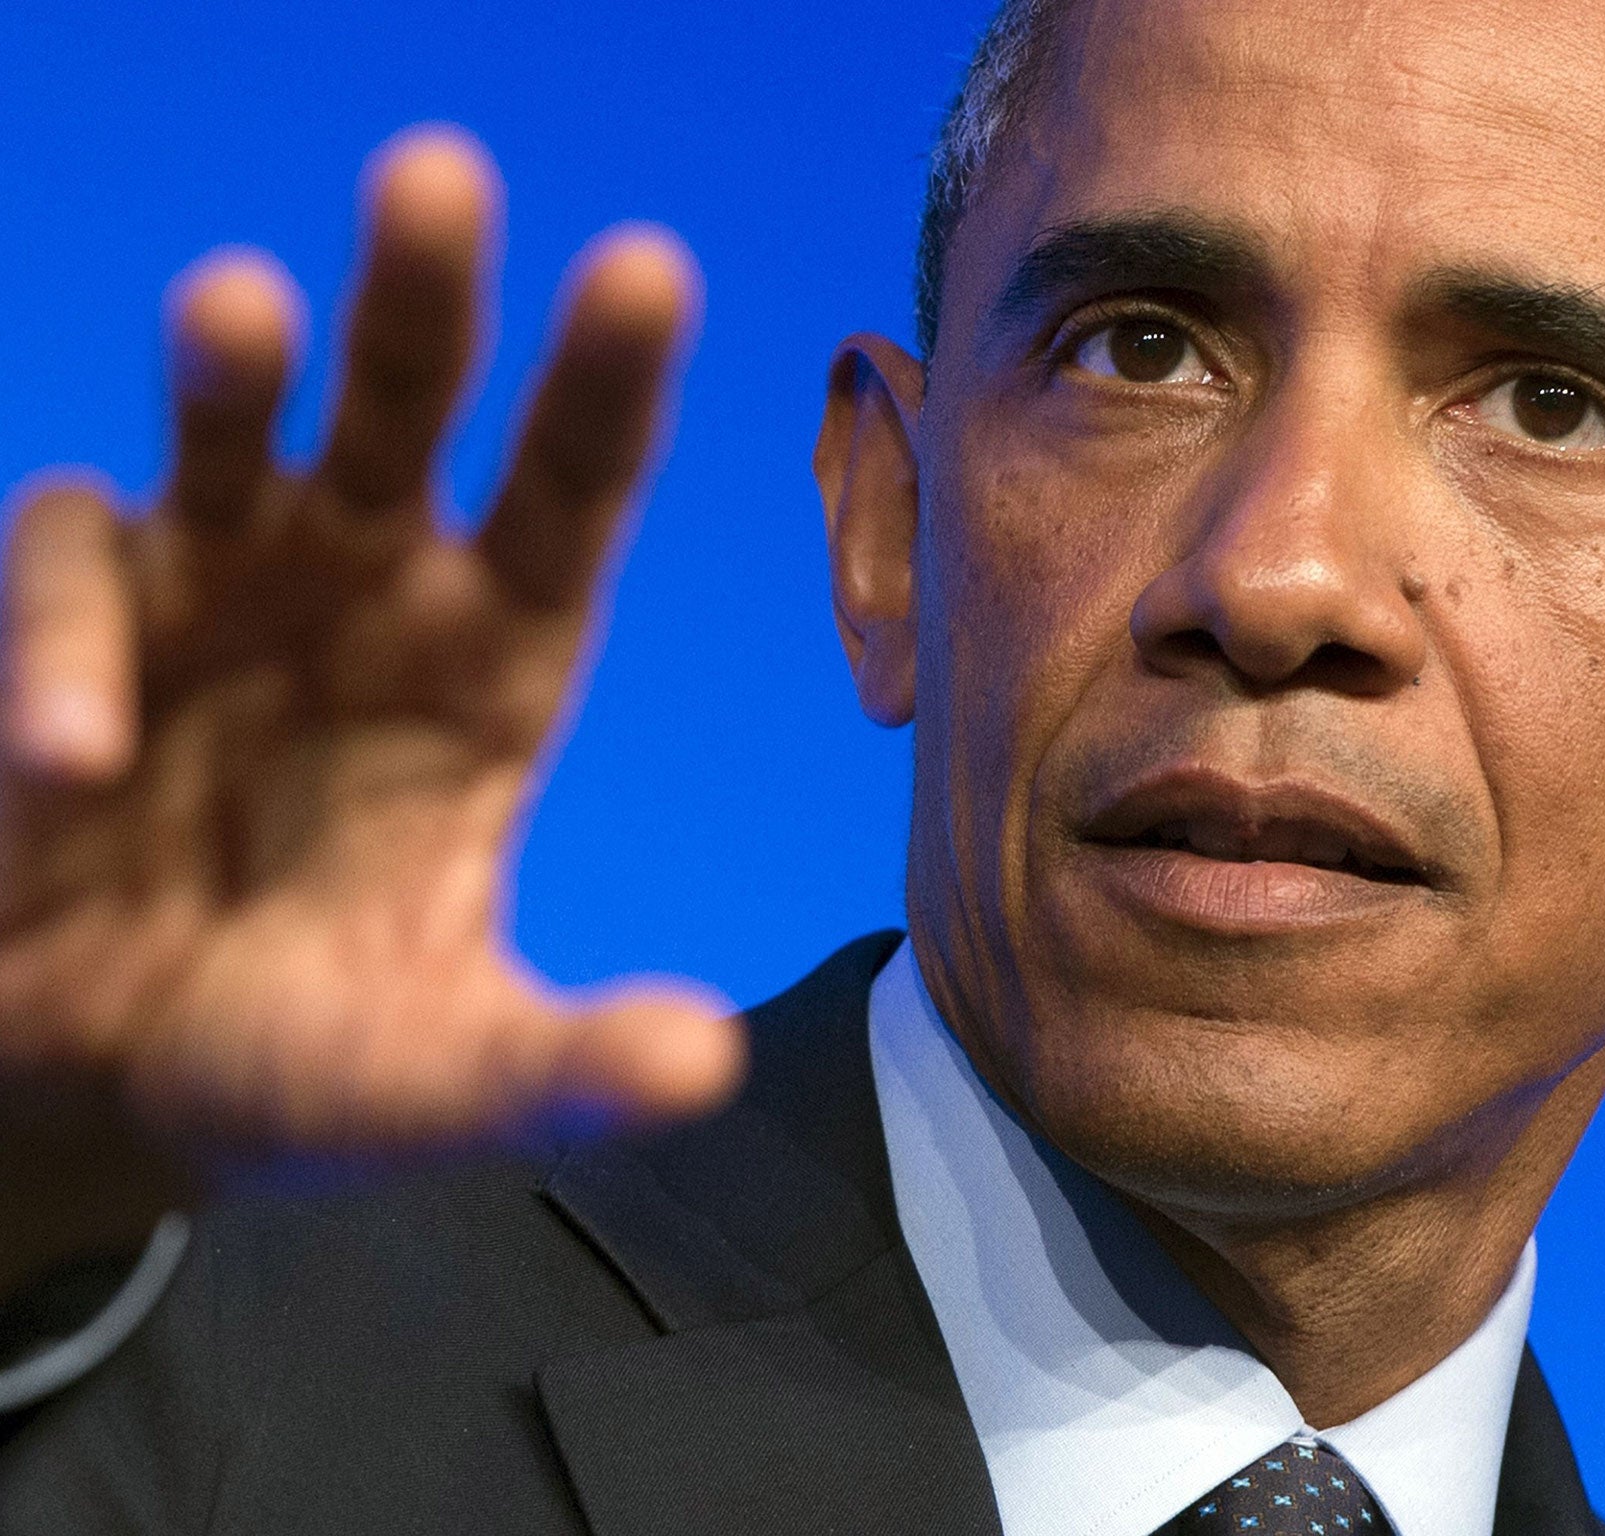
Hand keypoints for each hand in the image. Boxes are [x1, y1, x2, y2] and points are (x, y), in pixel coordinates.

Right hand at [0, 127, 743, 1171]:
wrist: (99, 1095)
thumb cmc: (299, 1062)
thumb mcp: (441, 1078)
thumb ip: (559, 1069)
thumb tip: (703, 1072)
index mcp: (493, 662)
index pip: (568, 497)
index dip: (607, 387)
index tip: (647, 267)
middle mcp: (365, 591)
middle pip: (405, 408)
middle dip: (419, 295)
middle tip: (438, 172)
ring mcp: (215, 589)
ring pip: (226, 433)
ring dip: (228, 370)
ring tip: (241, 307)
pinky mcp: (74, 627)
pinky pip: (67, 581)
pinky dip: (60, 646)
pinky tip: (68, 759)